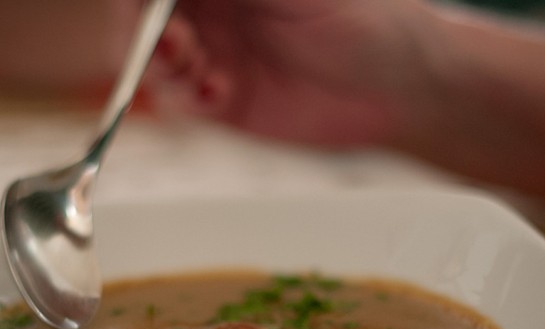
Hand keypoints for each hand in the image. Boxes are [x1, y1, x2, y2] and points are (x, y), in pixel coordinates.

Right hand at [146, 0, 438, 146]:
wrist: (400, 88)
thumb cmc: (365, 17)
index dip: (144, 1)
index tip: (145, 11)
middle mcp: (214, 8)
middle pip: (144, 17)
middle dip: (144, 32)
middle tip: (177, 44)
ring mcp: (215, 53)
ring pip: (152, 61)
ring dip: (162, 67)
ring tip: (200, 70)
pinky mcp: (223, 102)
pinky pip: (179, 103)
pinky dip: (186, 101)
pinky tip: (221, 93)